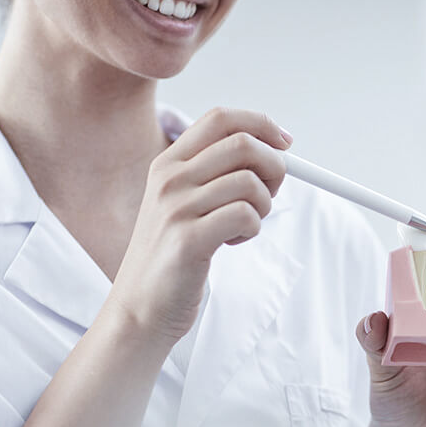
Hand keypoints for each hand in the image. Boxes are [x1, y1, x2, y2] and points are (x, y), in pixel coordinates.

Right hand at [108, 107, 291, 342]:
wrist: (140, 308)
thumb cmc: (173, 255)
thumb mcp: (185, 202)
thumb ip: (217, 173)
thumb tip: (276, 150)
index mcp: (168, 163)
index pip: (221, 118)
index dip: (261, 124)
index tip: (286, 143)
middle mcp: (169, 178)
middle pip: (243, 144)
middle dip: (273, 168)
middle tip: (267, 195)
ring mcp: (175, 207)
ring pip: (250, 182)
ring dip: (262, 206)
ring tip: (242, 226)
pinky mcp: (188, 239)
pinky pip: (246, 215)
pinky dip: (253, 229)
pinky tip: (232, 242)